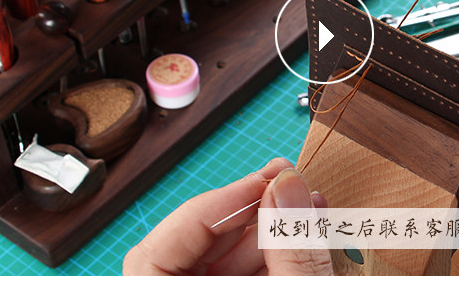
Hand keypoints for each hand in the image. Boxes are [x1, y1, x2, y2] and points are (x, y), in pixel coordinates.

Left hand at [123, 157, 332, 274]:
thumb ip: (291, 248)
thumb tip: (288, 187)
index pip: (153, 256)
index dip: (207, 212)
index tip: (257, 185)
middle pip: (193, 252)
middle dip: (246, 213)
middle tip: (286, 182)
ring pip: (223, 264)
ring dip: (267, 229)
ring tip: (305, 202)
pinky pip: (245, 277)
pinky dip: (274, 253)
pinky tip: (302, 228)